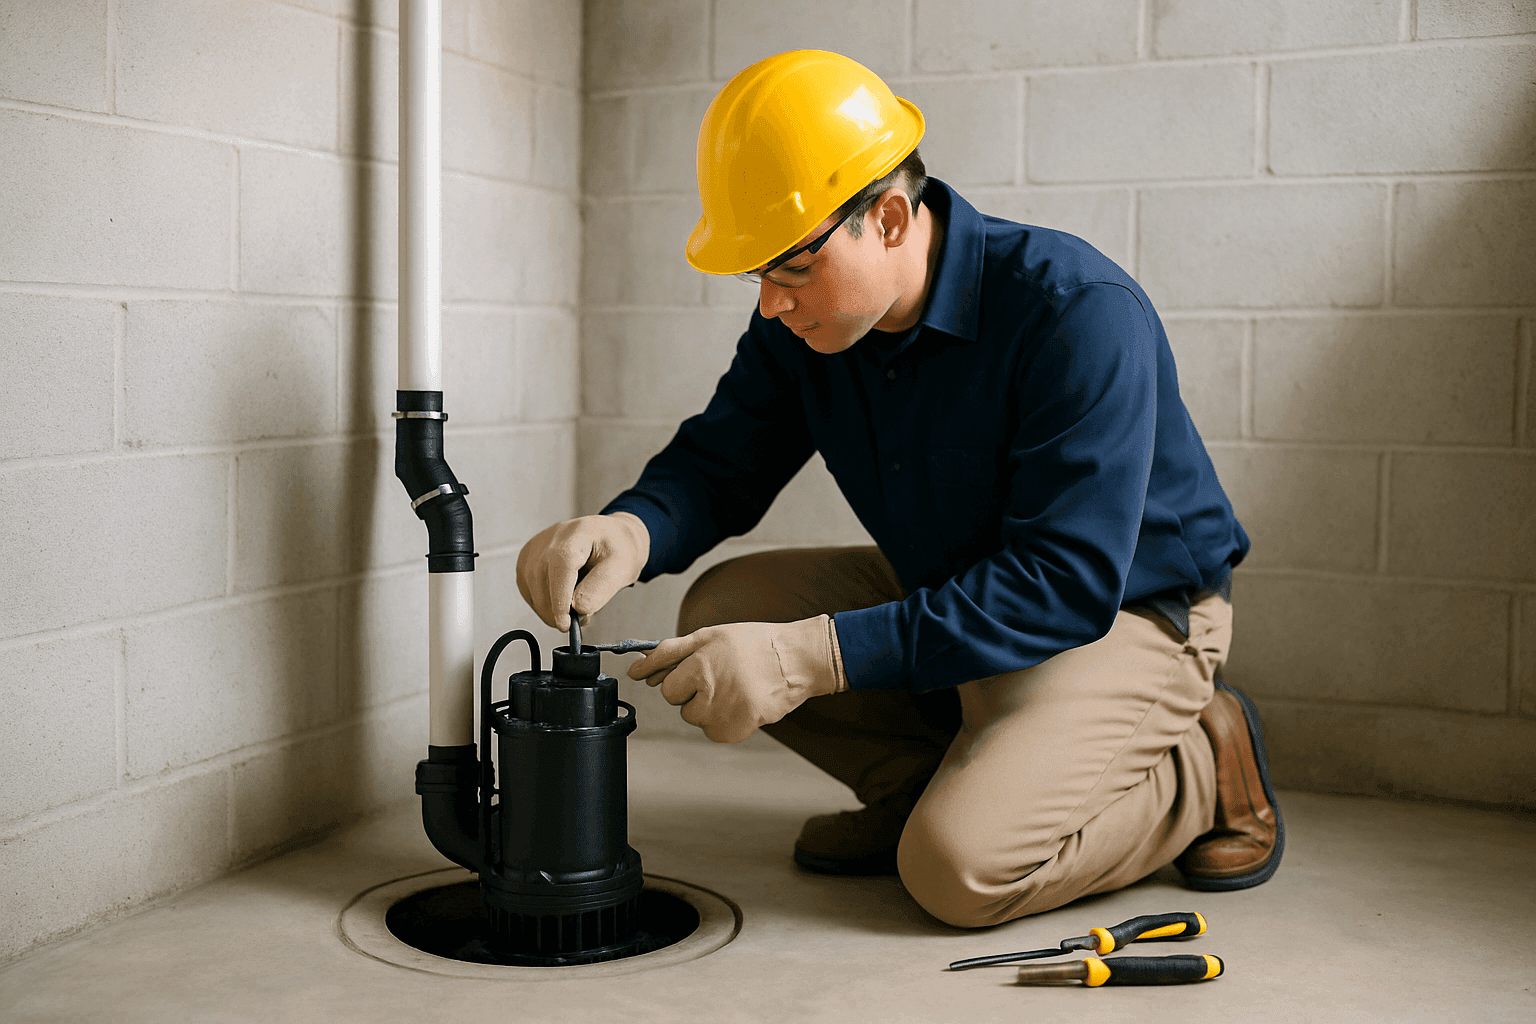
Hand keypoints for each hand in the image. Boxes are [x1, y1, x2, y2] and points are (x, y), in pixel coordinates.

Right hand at [516, 512, 649, 629]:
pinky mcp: (526, 560)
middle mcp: (549, 540)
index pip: (559, 573)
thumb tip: (577, 608)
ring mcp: (534, 549)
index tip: (566, 625)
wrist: (612, 535)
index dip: (560, 603)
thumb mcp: (621, 568)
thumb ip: (600, 589)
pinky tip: (563, 596)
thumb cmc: (618, 548)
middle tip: (583, 617)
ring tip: (577, 602)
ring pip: (533, 592)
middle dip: (559, 611)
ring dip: (552, 609)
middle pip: (543, 586)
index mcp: (574, 537)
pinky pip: (529, 591)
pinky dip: (544, 602)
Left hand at [627, 615, 846, 743]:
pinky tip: (741, 704)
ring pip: (695, 718)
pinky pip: (714, 732)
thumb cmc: (752, 645)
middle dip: (691, 692)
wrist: (796, 660)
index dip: (678, 679)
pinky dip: (724, 721)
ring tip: (734, 689)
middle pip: (677, 702)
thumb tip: (636, 670)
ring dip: (707, 708)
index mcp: (699, 663)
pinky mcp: (736, 730)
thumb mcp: (710, 636)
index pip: (666, 686)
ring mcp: (723, 712)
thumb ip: (669, 652)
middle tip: (718, 678)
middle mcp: (708, 690)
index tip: (688, 678)